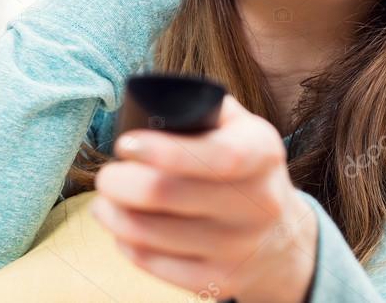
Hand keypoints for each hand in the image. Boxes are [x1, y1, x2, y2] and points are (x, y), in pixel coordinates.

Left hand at [91, 94, 316, 302]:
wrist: (281, 236)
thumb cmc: (242, 166)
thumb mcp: (239, 126)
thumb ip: (200, 107)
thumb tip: (144, 104)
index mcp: (262, 153)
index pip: (218, 156)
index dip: (164, 151)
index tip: (125, 144)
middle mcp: (258, 203)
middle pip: (168, 195)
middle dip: (120, 183)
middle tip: (106, 176)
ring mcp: (240, 247)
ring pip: (152, 234)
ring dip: (114, 215)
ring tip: (105, 201)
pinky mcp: (220, 281)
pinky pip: (156, 265)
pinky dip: (128, 245)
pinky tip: (123, 230)